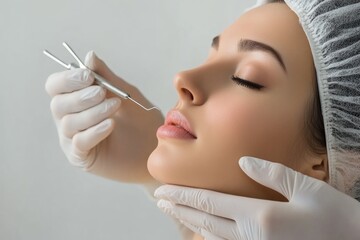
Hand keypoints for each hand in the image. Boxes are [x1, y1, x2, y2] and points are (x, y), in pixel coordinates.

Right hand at [45, 51, 162, 183]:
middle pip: (58, 104)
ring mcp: (74, 139)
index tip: (88, 76)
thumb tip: (89, 55)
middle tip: (102, 93)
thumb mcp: (125, 94)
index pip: (56, 86)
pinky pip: (80, 142)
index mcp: (76, 100)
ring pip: (69, 123)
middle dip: (80, 97)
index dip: (67, 79)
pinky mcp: (83, 157)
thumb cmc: (140, 120)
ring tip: (115, 107)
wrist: (155, 147)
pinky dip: (94, 131)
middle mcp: (70, 118)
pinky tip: (111, 125)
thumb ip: (106, 77)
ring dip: (93, 112)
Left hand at [155, 157, 359, 239]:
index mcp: (259, 216)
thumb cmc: (335, 218)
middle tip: (159, 200)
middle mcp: (251, 235)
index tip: (163, 190)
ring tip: (174, 211)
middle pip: (205, 219)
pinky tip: (202, 228)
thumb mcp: (307, 189)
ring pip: (212, 234)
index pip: (210, 202)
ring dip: (189, 220)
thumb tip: (243, 161)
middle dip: (179, 208)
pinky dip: (208, 234)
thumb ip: (272, 174)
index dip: (184, 196)